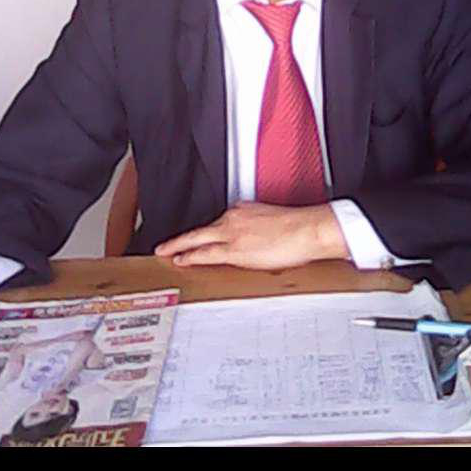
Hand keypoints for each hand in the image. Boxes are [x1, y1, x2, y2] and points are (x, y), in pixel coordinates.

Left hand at [154, 201, 350, 269]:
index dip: (207, 233)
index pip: (219, 222)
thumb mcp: (273, 222)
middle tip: (164, 245)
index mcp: (244, 209)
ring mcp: (231, 233)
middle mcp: (233, 217)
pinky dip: (190, 257)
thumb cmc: (299, 228)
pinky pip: (205, 253)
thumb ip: (259, 230)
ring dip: (179, 246)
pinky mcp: (234, 249)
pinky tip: (181, 261)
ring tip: (165, 253)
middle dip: (180, 238)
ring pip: (197, 239)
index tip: (201, 237)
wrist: (306, 229)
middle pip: (200, 229)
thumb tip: (259, 242)